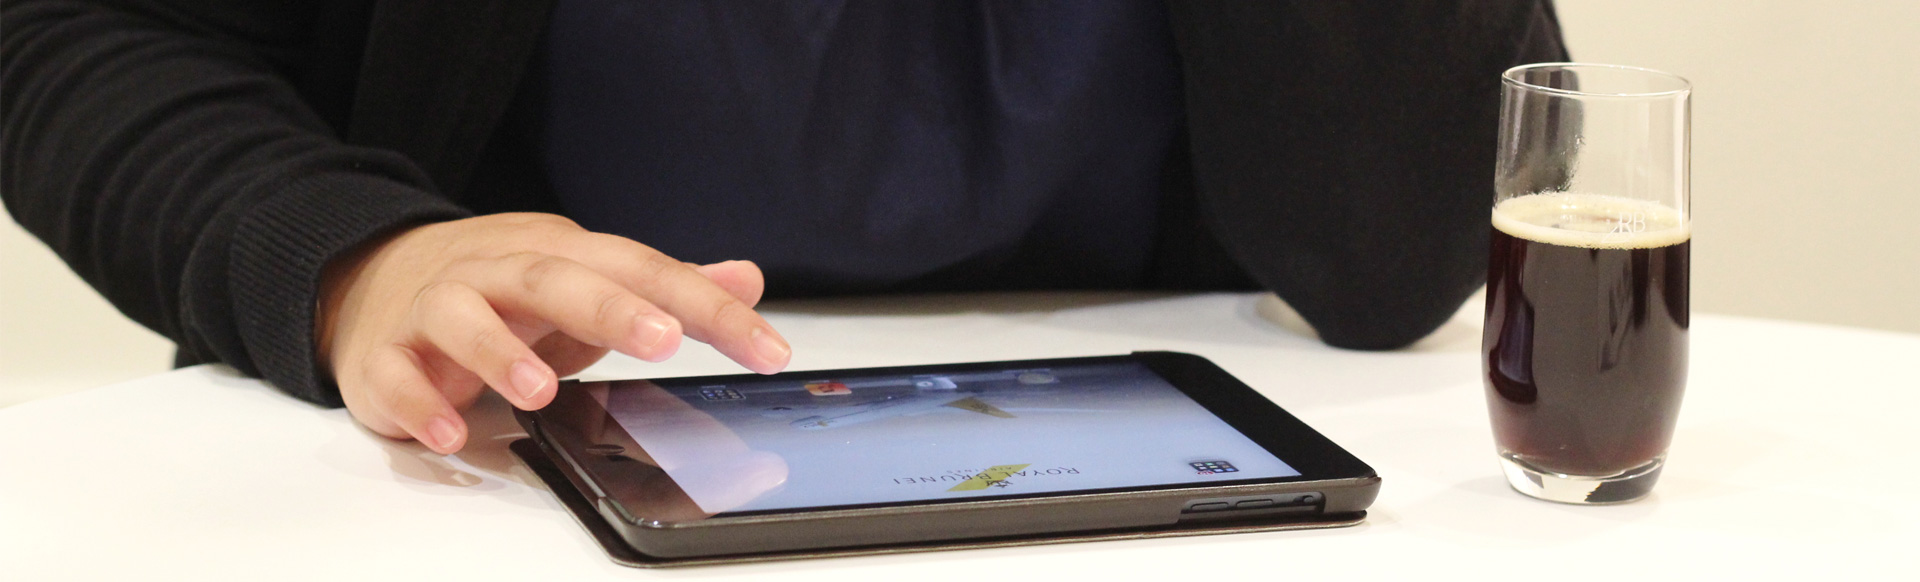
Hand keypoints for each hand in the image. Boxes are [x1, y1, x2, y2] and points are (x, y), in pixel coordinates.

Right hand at [317, 213, 790, 453]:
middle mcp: (498, 273)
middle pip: (551, 278)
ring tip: (540, 391)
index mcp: (562, 256)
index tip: (764, 346)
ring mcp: (436, 310)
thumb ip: (667, 288)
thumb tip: (746, 278)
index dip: (705, 306)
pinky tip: (449, 432)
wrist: (377, 280)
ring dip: (500, 353)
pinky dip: (419, 402)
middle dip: (608, 308)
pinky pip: (396, 373)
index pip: (642, 271)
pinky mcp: (385, 355)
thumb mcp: (590, 282)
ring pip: (463, 317)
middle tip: (663, 340)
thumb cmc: (506, 294)